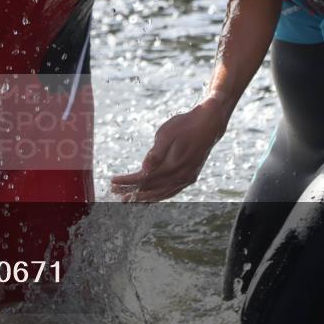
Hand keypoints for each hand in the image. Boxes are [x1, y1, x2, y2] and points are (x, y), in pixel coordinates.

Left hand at [110, 101, 227, 201]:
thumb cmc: (185, 125)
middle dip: (132, 191)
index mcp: (173, 166)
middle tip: (115, 193)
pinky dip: (158, 195)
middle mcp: (181, 176)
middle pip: (151, 189)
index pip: (145, 179)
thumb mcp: (167, 133)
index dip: (128, 181)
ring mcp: (187, 178)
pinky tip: (150, 196)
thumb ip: (155, 153)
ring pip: (162, 194)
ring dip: (144, 197)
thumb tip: (144, 170)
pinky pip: (171, 191)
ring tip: (129, 199)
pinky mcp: (190, 177)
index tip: (113, 182)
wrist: (209, 123)